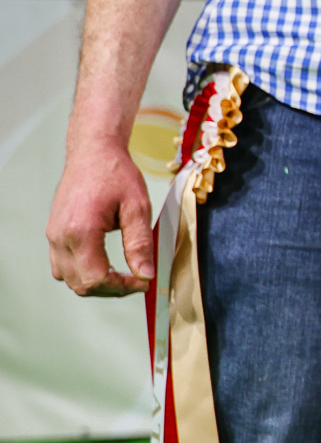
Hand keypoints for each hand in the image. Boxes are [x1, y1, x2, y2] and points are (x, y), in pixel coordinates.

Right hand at [47, 137, 154, 296]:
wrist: (93, 153)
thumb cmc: (116, 175)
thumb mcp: (137, 207)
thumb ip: (140, 244)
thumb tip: (145, 274)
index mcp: (81, 231)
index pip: (97, 278)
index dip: (122, 287)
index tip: (143, 282)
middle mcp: (60, 236)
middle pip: (82, 284)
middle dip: (112, 289)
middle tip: (137, 279)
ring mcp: (53, 236)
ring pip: (69, 279)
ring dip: (96, 283)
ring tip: (122, 273)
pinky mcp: (52, 233)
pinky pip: (61, 266)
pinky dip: (82, 273)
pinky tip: (104, 264)